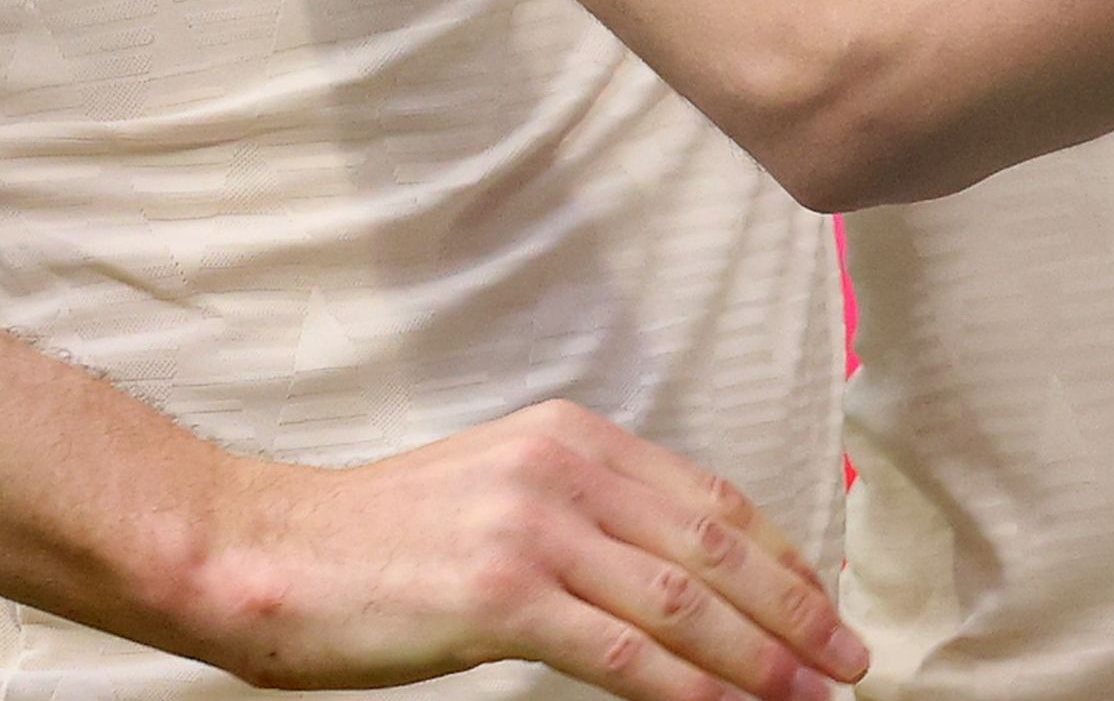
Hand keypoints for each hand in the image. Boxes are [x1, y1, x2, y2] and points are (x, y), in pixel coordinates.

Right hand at [184, 401, 863, 700]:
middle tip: (848, 661)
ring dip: (762, 657)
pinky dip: (691, 688)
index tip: (825, 606)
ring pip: (684, 602)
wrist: (265, 552)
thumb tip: (674, 584)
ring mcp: (534, 527)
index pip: (709, 501)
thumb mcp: (497, 496)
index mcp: (570, 438)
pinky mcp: (502, 593)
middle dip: (795, 610)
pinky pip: (625, 652)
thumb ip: (584, 520)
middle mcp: (564, 467)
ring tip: (810, 695)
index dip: (781, 558)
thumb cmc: (374, 544)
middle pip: (715, 548)